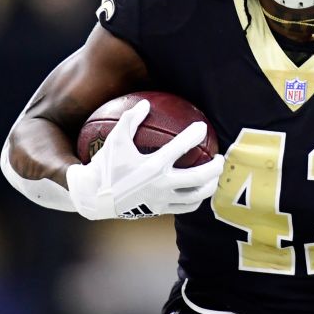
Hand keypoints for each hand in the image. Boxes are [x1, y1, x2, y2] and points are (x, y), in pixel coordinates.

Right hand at [66, 99, 224, 219]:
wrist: (94, 197)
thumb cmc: (105, 166)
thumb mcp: (115, 139)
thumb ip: (130, 119)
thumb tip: (146, 103)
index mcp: (152, 166)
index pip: (181, 147)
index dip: (195, 134)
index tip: (202, 127)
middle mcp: (161, 185)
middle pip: (199, 177)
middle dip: (215, 166)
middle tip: (219, 157)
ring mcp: (162, 200)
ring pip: (197, 196)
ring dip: (210, 185)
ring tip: (214, 176)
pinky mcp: (160, 210)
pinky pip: (185, 207)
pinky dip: (196, 199)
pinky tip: (198, 190)